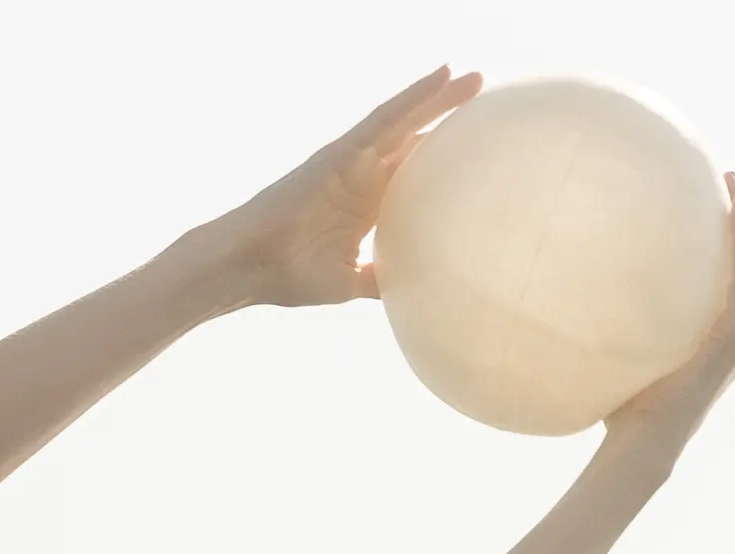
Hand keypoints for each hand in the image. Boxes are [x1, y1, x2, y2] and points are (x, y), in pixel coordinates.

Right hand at [197, 65, 484, 308]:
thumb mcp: (348, 282)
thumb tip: (410, 295)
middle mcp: (363, 178)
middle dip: (447, 121)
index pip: (413, 174)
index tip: (479, 153)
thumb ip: (378, 279)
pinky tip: (441, 78)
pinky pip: (385, 118)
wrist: (250, 266)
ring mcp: (353, 161)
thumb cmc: (288, 276)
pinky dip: (414, 97)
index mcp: (366, 206)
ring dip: (439, 98)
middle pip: (414, 140)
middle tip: (485, 100)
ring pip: (405, 121)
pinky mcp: (343, 152)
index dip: (443, 159)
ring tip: (475, 79)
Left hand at [606, 172, 734, 444]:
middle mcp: (734, 339)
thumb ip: (609, 330)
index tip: (713, 207)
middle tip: (729, 183)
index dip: (728, 245)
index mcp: (713, 342)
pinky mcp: (734, 341)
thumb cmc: (620, 410)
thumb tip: (564, 301)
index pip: (728, 284)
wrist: (638, 443)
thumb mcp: (618, 357)